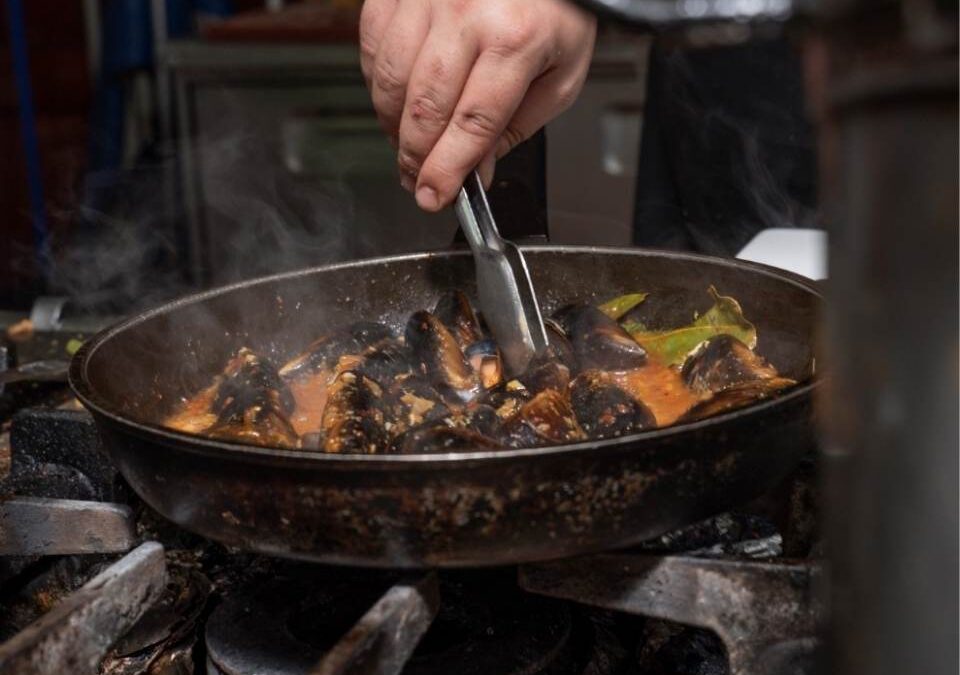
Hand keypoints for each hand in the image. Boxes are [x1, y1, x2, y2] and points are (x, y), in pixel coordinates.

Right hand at [360, 0, 595, 210]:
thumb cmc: (555, 8)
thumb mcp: (560, 72)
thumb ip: (518, 125)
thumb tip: (478, 168)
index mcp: (516, 38)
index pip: (472, 123)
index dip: (447, 169)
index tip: (434, 196)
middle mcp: (467, 13)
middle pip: (425, 107)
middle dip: (416, 157)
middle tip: (417, 181)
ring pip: (391, 80)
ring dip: (393, 125)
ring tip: (409, 145)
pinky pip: (372, 45)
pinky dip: (378, 83)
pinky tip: (397, 100)